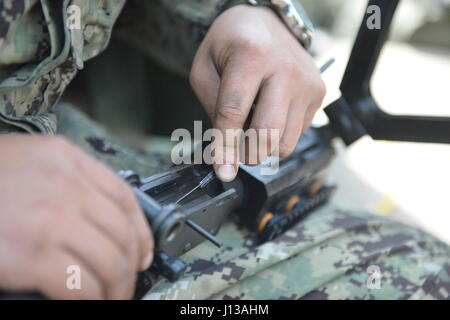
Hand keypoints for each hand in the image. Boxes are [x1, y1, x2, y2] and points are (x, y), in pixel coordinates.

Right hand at [0, 135, 152, 298]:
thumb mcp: (25, 162)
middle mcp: (64, 184)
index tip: (144, 253)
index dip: (142, 232)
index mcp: (64, 158)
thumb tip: (95, 222)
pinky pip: (79, 285)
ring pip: (109, 262)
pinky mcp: (30, 253)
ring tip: (111, 299)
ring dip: (116, 289)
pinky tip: (88, 305)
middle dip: (131, 267)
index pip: (125, 197)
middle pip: (122, 233)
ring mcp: (49, 218)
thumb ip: (63, 181)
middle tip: (128, 285)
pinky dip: (90, 301)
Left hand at [190, 5, 325, 180]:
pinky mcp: (318, 93)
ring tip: (253, 125)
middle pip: (268, 133)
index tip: (223, 171)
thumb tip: (225, 150)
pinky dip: (279, 133)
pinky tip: (270, 114)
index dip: (225, 147)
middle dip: (248, 154)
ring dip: (264, 146)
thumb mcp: (205, 68)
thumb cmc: (232, 44)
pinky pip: (297, 133)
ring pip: (285, 142)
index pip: (234, 112)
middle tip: (236, 153)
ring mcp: (307, 83)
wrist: (267, 23)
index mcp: (252, 56)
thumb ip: (212, 107)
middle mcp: (286, 69)